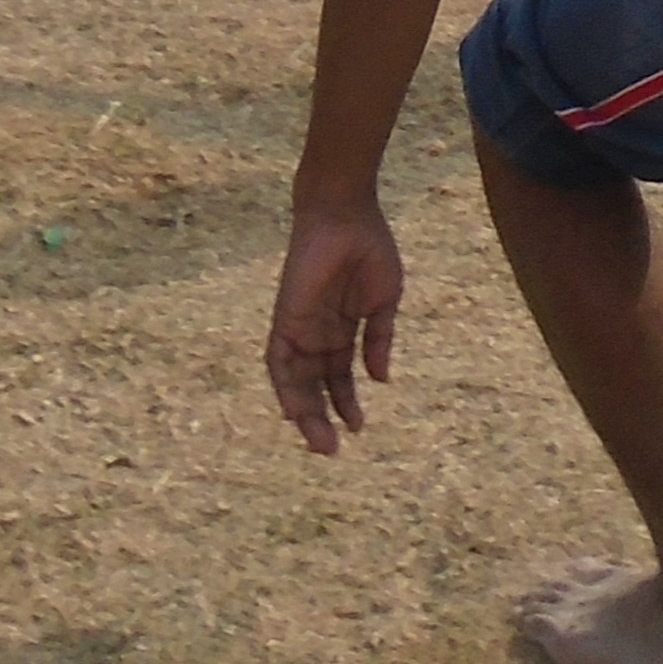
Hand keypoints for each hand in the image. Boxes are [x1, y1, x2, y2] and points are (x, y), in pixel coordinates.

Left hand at [264, 199, 403, 452]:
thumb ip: (380, 339)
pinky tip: (295, 412)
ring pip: (296, 381)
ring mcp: (300, 327)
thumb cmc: (369, 248)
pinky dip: (284, 387)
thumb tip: (380, 378)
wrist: (346, 214)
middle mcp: (318, 333)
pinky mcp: (285, 319)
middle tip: (333, 449)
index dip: (346, 402)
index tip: (357, 427)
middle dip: (323, 418)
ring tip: (320, 442)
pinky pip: (277, 360)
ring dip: (305, 412)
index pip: (339, 376)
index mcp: (343, 328)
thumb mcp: (385, 300)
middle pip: (315, 385)